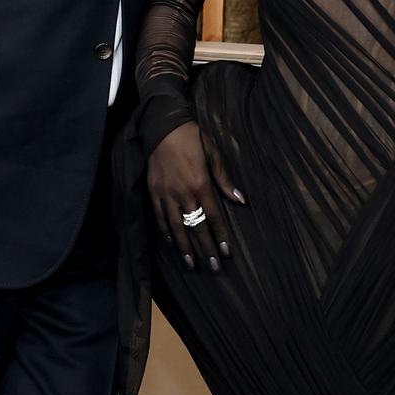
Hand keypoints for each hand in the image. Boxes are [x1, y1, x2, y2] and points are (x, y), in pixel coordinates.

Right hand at [147, 121, 243, 271]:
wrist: (162, 126)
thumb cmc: (192, 138)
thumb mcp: (213, 154)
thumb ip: (224, 180)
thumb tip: (240, 200)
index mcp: (201, 184)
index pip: (214, 216)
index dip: (221, 236)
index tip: (226, 252)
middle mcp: (184, 193)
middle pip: (197, 227)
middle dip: (206, 249)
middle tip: (214, 268)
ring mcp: (167, 194)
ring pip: (177, 227)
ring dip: (185, 248)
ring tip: (192, 265)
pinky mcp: (154, 192)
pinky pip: (160, 218)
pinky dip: (167, 233)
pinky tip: (173, 244)